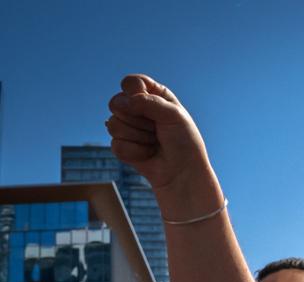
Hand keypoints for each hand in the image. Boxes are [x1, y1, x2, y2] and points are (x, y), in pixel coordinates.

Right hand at [106, 75, 220, 217]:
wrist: (183, 172)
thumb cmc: (184, 143)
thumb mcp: (174, 115)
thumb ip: (148, 102)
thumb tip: (121, 102)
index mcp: (154, 96)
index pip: (131, 82)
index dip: (134, 90)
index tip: (150, 103)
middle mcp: (138, 109)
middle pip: (117, 102)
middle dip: (138, 119)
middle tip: (157, 129)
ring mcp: (129, 127)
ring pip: (113, 124)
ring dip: (139, 137)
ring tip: (154, 142)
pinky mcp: (122, 146)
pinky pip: (116, 144)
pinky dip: (136, 152)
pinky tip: (148, 154)